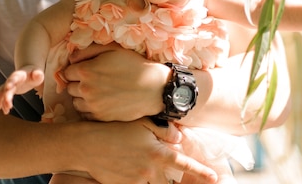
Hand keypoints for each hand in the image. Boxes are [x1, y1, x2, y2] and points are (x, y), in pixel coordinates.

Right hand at [0, 66, 43, 113]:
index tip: (8, 87)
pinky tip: (5, 111)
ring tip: (3, 110)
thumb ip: (38, 74)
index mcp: (20, 75)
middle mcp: (12, 80)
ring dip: (1, 100)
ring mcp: (9, 85)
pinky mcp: (9, 91)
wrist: (30, 74)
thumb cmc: (35, 74)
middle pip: (7, 87)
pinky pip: (3, 97)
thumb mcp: (38, 74)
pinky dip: (2, 103)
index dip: (11, 82)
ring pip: (2, 92)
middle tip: (7, 103)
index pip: (15, 77)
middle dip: (6, 95)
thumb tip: (37, 74)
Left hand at [64, 45, 169, 120]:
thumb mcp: (112, 49)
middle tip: (93, 80)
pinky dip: (89, 109)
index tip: (86, 70)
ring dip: (82, 97)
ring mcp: (93, 105)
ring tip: (97, 91)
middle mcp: (86, 89)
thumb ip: (88, 51)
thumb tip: (70, 58)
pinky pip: (85, 114)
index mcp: (86, 71)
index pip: (66, 72)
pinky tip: (101, 101)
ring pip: (75, 102)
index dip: (76, 70)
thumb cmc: (134, 65)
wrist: (154, 88)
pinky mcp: (101, 117)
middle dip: (78, 83)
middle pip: (70, 88)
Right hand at [83, 118, 217, 183]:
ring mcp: (137, 181)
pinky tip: (131, 170)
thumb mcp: (141, 123)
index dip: (201, 172)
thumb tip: (179, 139)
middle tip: (167, 172)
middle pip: (170, 182)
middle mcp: (150, 170)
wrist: (88, 145)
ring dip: (155, 181)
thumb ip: (163, 130)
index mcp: (157, 153)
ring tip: (144, 167)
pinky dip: (139, 181)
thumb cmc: (115, 129)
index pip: (185, 165)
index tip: (214, 177)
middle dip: (174, 182)